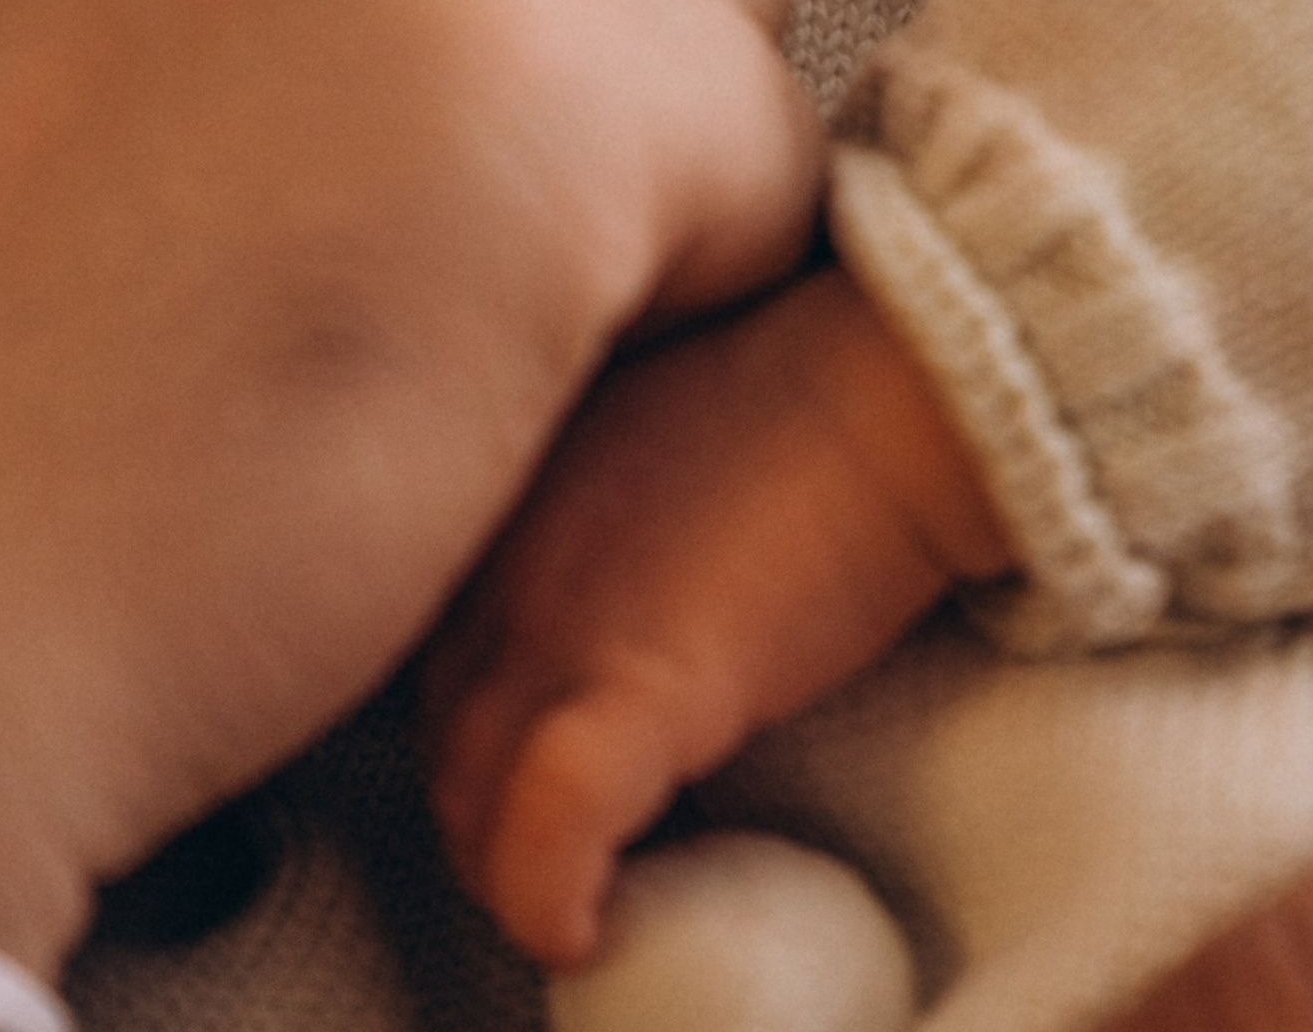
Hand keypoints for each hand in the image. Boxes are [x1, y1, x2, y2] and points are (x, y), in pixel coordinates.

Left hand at [430, 265, 1009, 966]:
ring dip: (511, 868)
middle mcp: (497, 567)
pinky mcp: (641, 692)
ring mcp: (558, 631)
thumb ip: (578, 515)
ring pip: (471, 804)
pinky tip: (584, 928)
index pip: (426, 654)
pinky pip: (549, 831)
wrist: (887, 385)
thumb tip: (598, 597)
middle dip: (485, 814)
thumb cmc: (796, 395)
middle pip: (441, 740)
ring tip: (583, 891)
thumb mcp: (632, 433)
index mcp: (498, 502)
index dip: (474, 727)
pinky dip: (549, 897)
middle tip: (561, 846)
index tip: (530, 762)